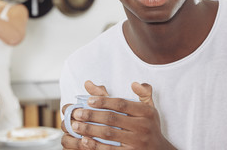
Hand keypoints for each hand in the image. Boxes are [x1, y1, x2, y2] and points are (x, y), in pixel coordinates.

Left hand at [61, 81, 175, 148]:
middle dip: (92, 115)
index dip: (104, 101)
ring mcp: (136, 142)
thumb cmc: (151, 127)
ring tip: (76, 126)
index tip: (89, 100)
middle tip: (77, 113)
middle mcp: (142, 126)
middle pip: (112, 118)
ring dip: (90, 129)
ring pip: (109, 134)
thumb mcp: (149, 109)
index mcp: (146, 112)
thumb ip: (142, 93)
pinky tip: (85, 141)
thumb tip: (134, 83)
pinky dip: (96, 146)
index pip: (121, 103)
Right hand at [61, 81, 108, 148]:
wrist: (119, 142)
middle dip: (71, 123)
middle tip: (80, 122)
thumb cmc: (113, 123)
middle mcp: (73, 127)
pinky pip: (70, 149)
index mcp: (78, 115)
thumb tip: (87, 82)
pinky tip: (86, 144)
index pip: (66, 109)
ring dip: (73, 138)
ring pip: (65, 139)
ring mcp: (73, 140)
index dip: (69, 108)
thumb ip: (100, 96)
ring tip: (85, 137)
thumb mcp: (110, 107)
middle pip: (64, 124)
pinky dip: (76, 147)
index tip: (78, 108)